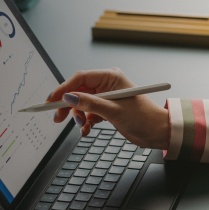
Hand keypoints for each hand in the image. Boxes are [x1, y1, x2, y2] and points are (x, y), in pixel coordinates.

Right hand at [47, 68, 169, 148]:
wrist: (157, 132)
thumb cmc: (144, 117)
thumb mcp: (113, 110)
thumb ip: (90, 104)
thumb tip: (69, 97)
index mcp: (110, 77)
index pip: (80, 78)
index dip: (64, 88)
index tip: (52, 99)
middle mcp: (107, 85)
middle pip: (78, 91)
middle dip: (68, 105)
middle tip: (58, 117)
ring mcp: (106, 98)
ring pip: (82, 104)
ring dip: (78, 116)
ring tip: (82, 126)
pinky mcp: (106, 110)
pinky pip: (89, 114)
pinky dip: (85, 122)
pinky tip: (86, 130)